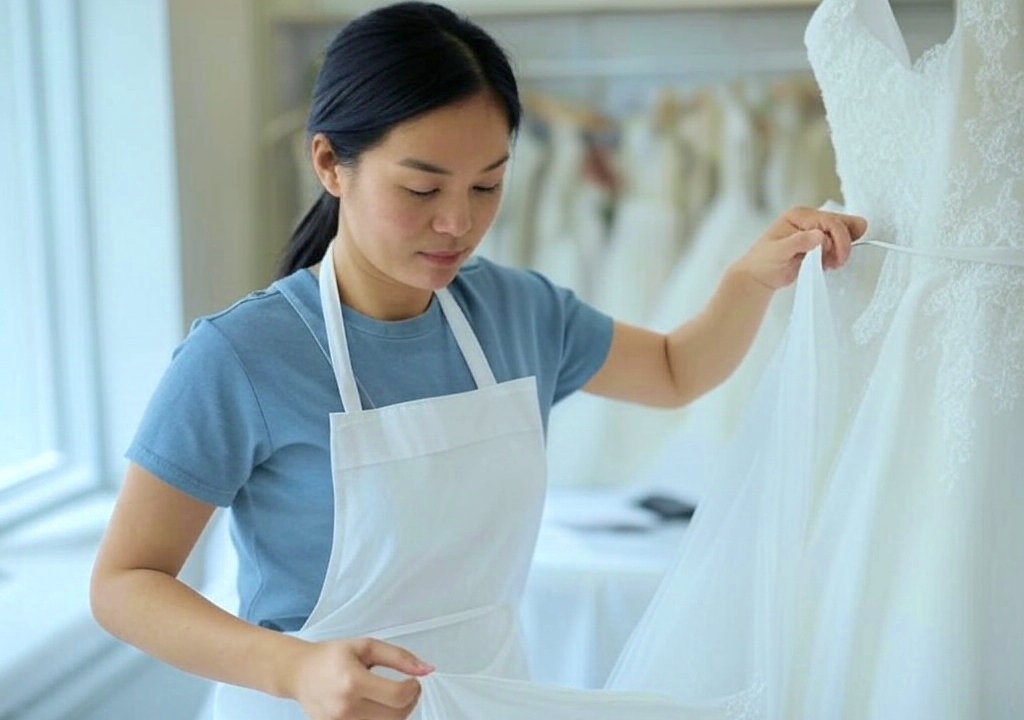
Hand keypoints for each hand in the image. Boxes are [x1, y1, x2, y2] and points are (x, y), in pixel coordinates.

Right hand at [290, 637, 433, 719]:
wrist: (299, 673)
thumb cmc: (332, 656)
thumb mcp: (366, 647)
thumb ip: (398, 657)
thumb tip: (427, 669)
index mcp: (352, 681)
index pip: (397, 696)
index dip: (414, 689)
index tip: (413, 681)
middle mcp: (346, 707)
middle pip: (395, 716)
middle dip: (409, 702)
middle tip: (407, 688)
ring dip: (397, 713)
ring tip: (392, 696)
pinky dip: (381, 719)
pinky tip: (378, 706)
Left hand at [733, 206, 868, 289]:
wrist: (759, 276)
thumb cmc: (762, 262)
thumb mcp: (777, 252)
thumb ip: (798, 242)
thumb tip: (819, 235)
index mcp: (799, 216)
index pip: (829, 220)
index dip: (840, 238)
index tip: (839, 258)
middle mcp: (809, 219)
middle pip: (840, 223)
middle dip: (844, 243)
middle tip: (838, 262)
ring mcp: (814, 231)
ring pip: (842, 233)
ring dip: (842, 249)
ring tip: (831, 264)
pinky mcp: (818, 244)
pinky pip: (837, 244)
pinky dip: (838, 254)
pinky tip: (828, 264)